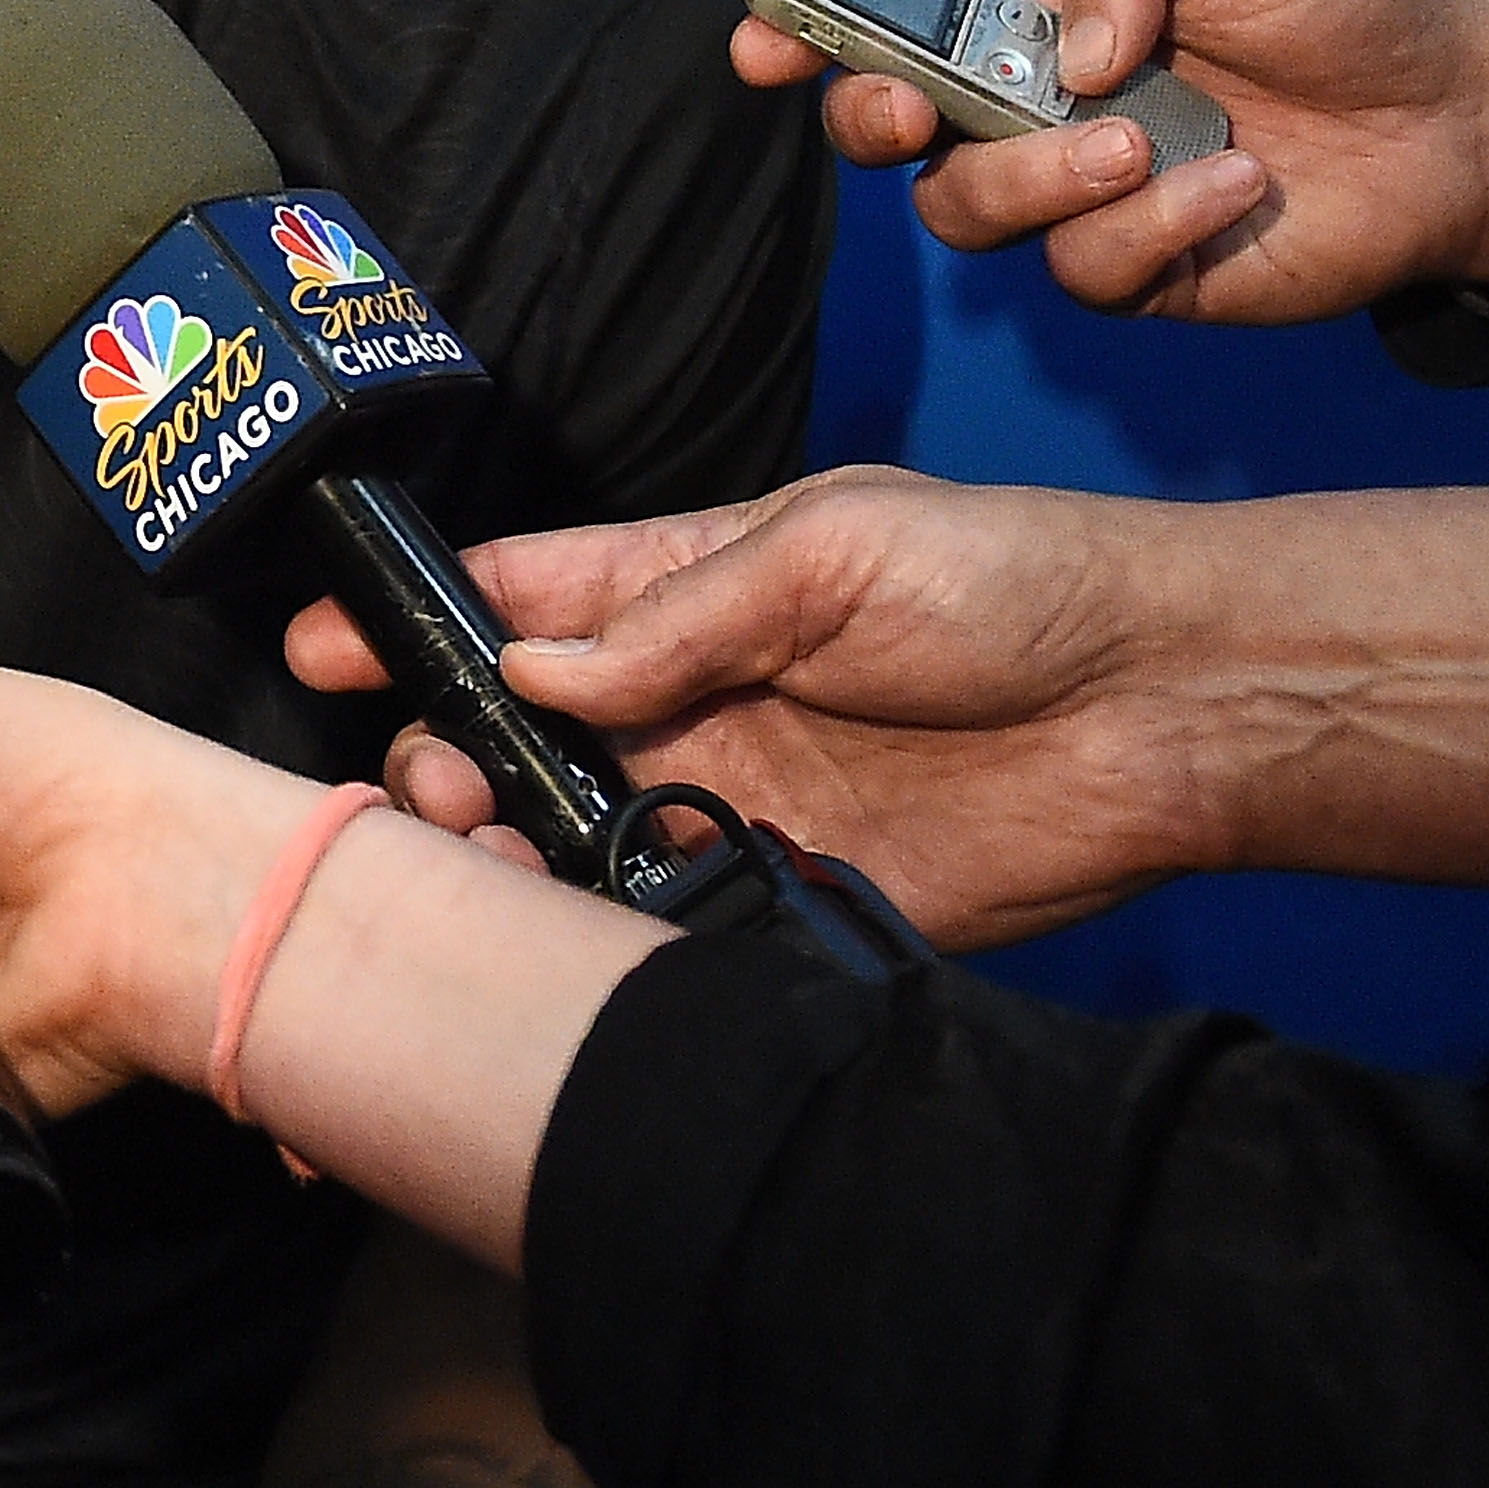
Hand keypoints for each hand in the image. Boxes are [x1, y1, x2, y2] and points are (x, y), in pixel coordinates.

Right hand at [287, 470, 1217, 950]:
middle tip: (439, 787)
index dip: (414, 622)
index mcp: (683, 591)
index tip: (324, 645)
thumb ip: (672, 612)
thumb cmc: (1011, 581)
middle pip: (508, 739)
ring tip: (483, 863)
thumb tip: (533, 667)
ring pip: (557, 846)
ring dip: (496, 857)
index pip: (516, 601)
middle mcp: (684, 704)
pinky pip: (653, 934)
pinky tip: (572, 935)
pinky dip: (593, 940)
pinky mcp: (778, 905)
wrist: (1164, 710)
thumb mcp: (830, 547)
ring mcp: (723, 806)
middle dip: (439, 759)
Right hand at [730, 0, 1488, 323]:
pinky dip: (1153, 229)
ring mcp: (1077, 190)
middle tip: (915, 115)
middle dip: (869, 123)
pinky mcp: (1140, 270)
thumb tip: (1062, 56)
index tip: (760, 42)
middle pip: (883, 130)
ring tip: (1141, 142)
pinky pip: (1085, 273)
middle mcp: (1031, 99)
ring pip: (965, 214)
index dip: (806, 24)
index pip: (887, 9)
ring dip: (1035, 180)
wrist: (1469, 110)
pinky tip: (1237, 185)